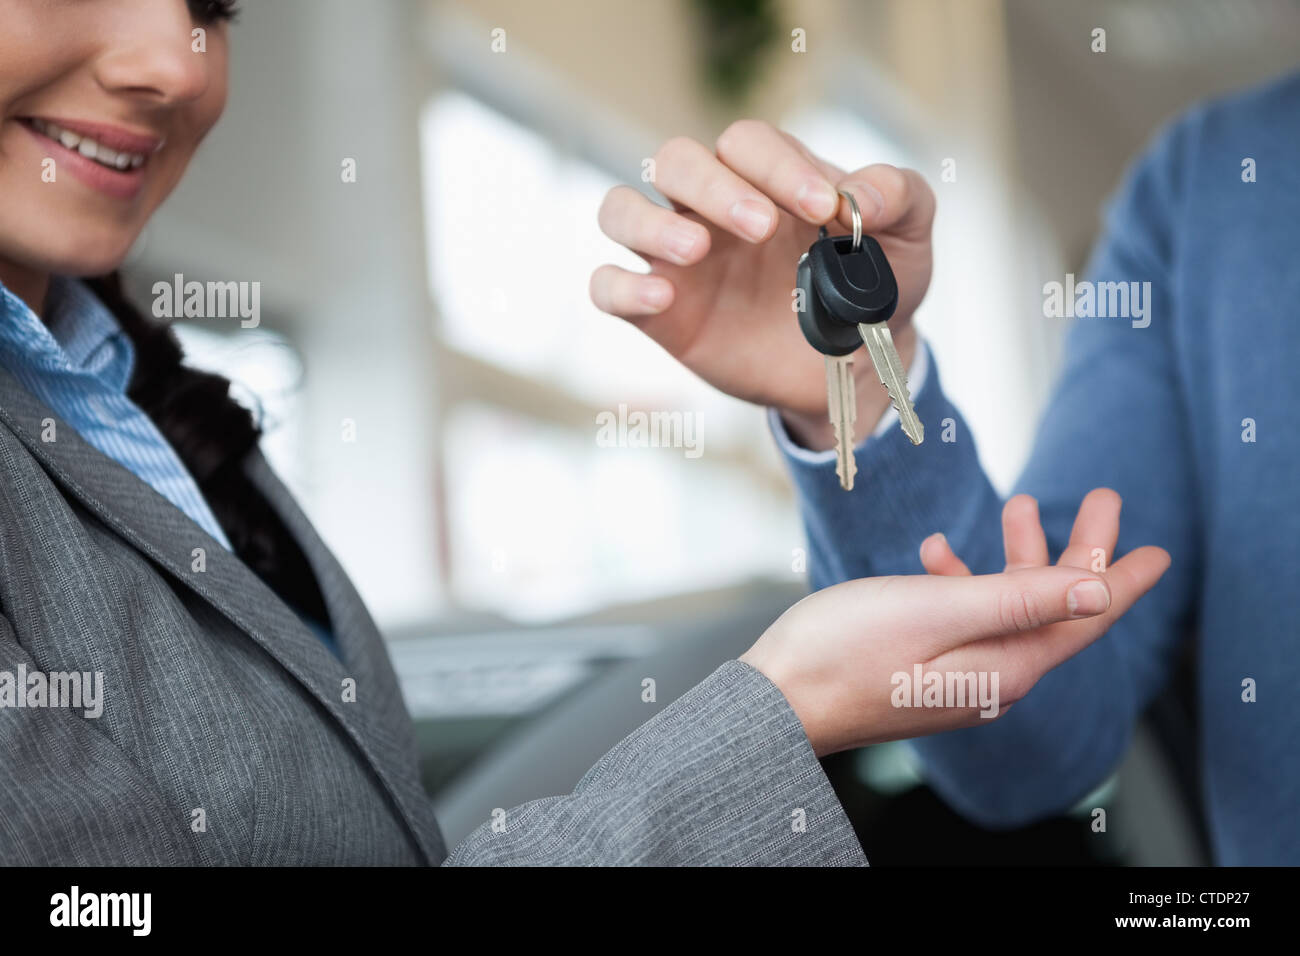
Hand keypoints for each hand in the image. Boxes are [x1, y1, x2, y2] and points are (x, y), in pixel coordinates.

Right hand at [590, 120, 935, 449]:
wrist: (857, 369)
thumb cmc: (875, 289)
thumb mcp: (908, 240)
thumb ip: (899, 197)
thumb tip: (858, 195)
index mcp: (765, 177)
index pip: (746, 142)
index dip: (778, 167)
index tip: (823, 209)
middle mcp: (710, 207)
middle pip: (674, 160)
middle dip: (713, 186)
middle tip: (763, 229)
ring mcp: (677, 259)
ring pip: (619, 209)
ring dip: (649, 223)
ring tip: (696, 250)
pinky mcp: (659, 313)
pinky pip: (606, 286)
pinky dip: (621, 285)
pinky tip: (661, 296)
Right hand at [740, 488, 1169, 755]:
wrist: (775, 698)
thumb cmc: (845, 650)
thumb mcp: (939, 611)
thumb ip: (1021, 599)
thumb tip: (1100, 592)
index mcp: (1006, 665)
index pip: (1085, 617)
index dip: (1124, 578)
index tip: (1160, 549)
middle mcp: (991, 677)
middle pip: (1054, 607)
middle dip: (1078, 550)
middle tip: (1103, 498)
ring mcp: (957, 675)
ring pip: (1011, 607)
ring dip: (1019, 556)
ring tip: (1020, 504)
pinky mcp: (926, 669)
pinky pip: (967, 619)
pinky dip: (964, 580)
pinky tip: (936, 553)